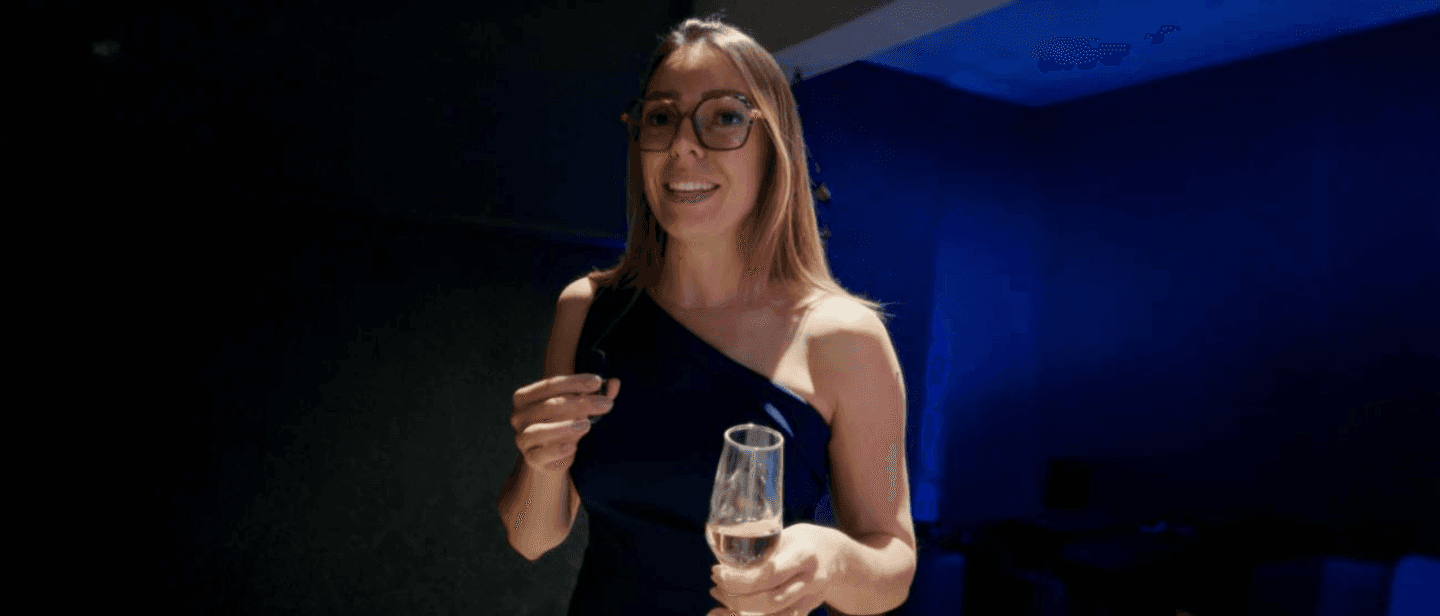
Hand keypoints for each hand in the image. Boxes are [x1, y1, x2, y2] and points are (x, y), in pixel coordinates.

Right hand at [510, 374, 619, 473]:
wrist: (552, 456)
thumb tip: (615, 383)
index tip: (598, 382)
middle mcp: (518, 416)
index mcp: (525, 397)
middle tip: (606, 404)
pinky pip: (540, 455)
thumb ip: (596, 395)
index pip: (550, 385)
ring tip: (587, 425)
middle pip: (549, 406)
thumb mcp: (580, 407)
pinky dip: (556, 451)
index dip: (575, 382)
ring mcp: (522, 438)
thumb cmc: (564, 423)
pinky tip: (572, 448)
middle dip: (580, 403)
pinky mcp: (531, 458)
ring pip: (539, 430)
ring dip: (564, 427)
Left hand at [707, 523, 843, 615]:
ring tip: (721, 596)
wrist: (836, 554)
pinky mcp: (808, 608)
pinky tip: (733, 610)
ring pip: (773, 613)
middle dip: (736, 597)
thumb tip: (724, 562)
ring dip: (741, 609)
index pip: (768, 575)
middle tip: (716, 586)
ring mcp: (811, 597)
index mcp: (803, 555)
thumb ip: (762, 551)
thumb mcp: (785, 535)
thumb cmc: (803, 540)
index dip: (739, 579)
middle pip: (769, 599)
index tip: (717, 571)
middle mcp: (810, 579)